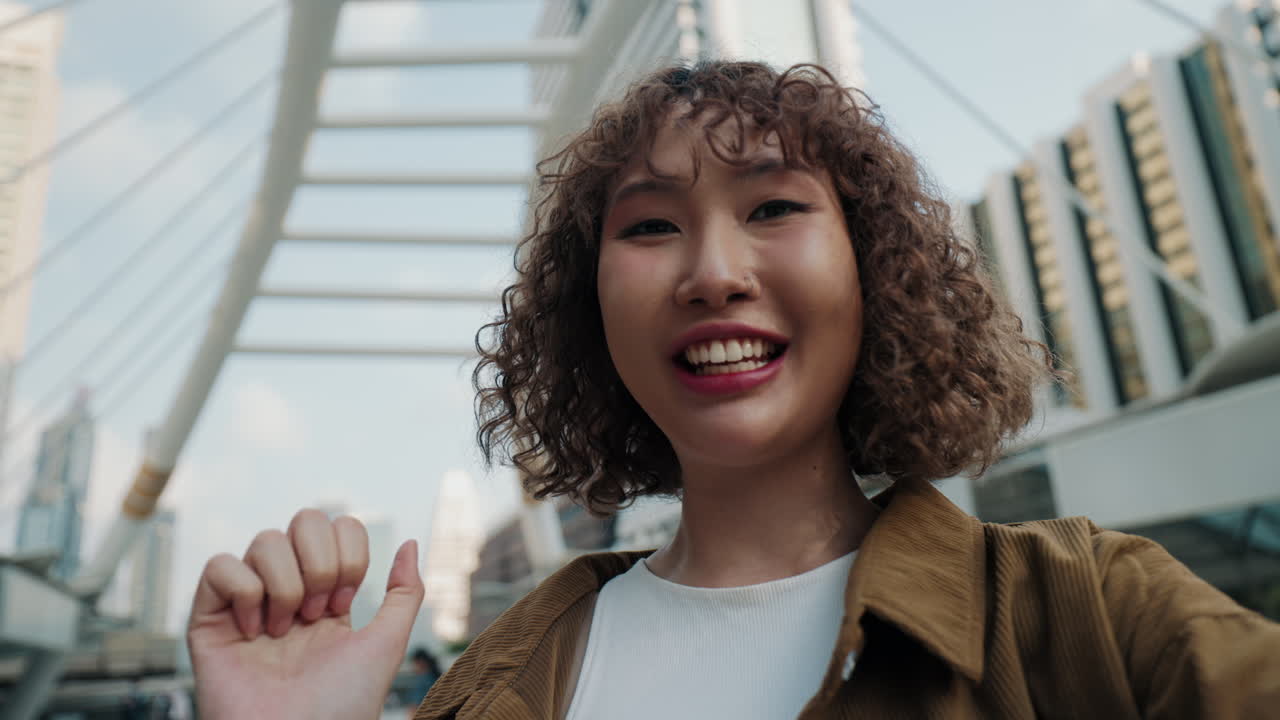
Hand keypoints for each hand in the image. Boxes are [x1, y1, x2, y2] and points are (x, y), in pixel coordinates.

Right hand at [188, 509, 424, 719]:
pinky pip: (219, 567)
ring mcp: (248, 603)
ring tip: (285, 630)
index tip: (344, 607)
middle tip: (318, 612)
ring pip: (265, 540)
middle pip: (304, 520)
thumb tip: (407, 543)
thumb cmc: (342, 706)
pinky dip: (244, 592)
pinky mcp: (209, 620)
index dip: (348, 556)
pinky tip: (252, 632)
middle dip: (321, 562)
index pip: (339, 528)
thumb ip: (405, 593)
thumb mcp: (387, 643)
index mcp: (327, 595)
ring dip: (286, 584)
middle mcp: (288, 592)